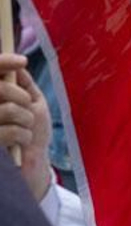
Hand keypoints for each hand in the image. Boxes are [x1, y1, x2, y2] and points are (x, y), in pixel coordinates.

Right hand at [0, 53, 51, 200]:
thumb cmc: (32, 132)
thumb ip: (24, 84)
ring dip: (26, 119)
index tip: (22, 61)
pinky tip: (22, 142)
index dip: (3, 63)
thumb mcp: (33, 104)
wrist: (33, 164)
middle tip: (28, 107)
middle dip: (22, 97)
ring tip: (26, 128)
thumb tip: (19, 65)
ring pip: (8, 110)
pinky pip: (10, 131)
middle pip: (1, 90)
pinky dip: (24, 135)